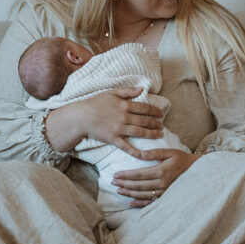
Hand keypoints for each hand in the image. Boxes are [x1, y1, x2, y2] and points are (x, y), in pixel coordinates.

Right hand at [46, 88, 163, 155]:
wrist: (81, 116)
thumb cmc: (95, 103)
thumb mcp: (112, 92)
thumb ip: (127, 91)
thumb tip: (142, 88)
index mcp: (125, 104)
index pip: (145, 108)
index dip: (155, 112)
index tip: (161, 114)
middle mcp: (124, 117)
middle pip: (145, 121)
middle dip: (156, 124)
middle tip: (163, 127)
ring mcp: (119, 129)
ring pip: (140, 132)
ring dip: (152, 135)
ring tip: (159, 135)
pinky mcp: (113, 139)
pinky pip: (127, 146)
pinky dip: (136, 151)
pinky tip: (145, 155)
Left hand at [112, 148, 199, 205]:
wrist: (196, 170)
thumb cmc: (182, 159)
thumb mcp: (170, 152)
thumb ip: (154, 153)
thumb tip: (139, 153)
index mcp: (161, 171)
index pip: (139, 174)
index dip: (126, 175)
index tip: (116, 174)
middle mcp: (161, 183)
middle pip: (138, 185)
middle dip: (124, 184)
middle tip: (113, 182)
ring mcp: (163, 191)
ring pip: (142, 194)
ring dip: (129, 193)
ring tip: (119, 190)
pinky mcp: (165, 196)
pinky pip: (151, 202)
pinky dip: (140, 203)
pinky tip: (131, 202)